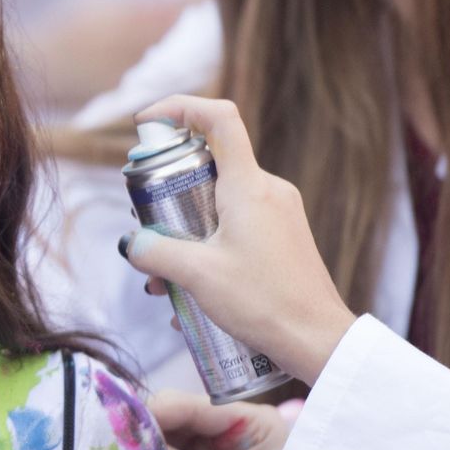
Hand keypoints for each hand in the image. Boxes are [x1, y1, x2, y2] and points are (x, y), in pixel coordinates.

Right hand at [118, 96, 356, 380]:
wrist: (318, 341)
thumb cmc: (265, 303)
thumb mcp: (198, 276)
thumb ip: (155, 253)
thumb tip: (131, 243)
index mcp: (249, 186)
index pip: (218, 118)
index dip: (179, 108)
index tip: (146, 123)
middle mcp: (268, 189)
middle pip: (209, 165)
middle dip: (168, 192)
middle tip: (146, 224)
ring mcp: (278, 213)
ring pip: (218, 202)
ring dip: (184, 231)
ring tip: (163, 280)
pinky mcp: (282, 236)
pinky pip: (235, 225)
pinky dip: (207, 246)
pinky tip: (190, 292)